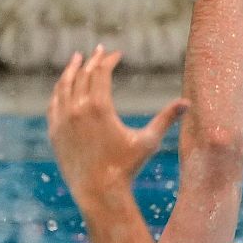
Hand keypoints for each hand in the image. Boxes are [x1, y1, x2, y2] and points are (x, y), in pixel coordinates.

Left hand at [48, 47, 187, 203]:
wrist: (99, 192)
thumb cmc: (127, 167)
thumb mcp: (149, 141)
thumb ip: (166, 118)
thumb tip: (188, 103)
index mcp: (99, 106)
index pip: (100, 72)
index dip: (109, 60)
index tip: (117, 54)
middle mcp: (77, 109)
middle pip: (82, 74)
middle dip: (92, 60)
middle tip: (99, 50)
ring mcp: (62, 119)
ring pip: (64, 86)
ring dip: (71, 71)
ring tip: (77, 60)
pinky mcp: (54, 131)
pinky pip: (54, 104)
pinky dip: (59, 91)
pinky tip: (63, 87)